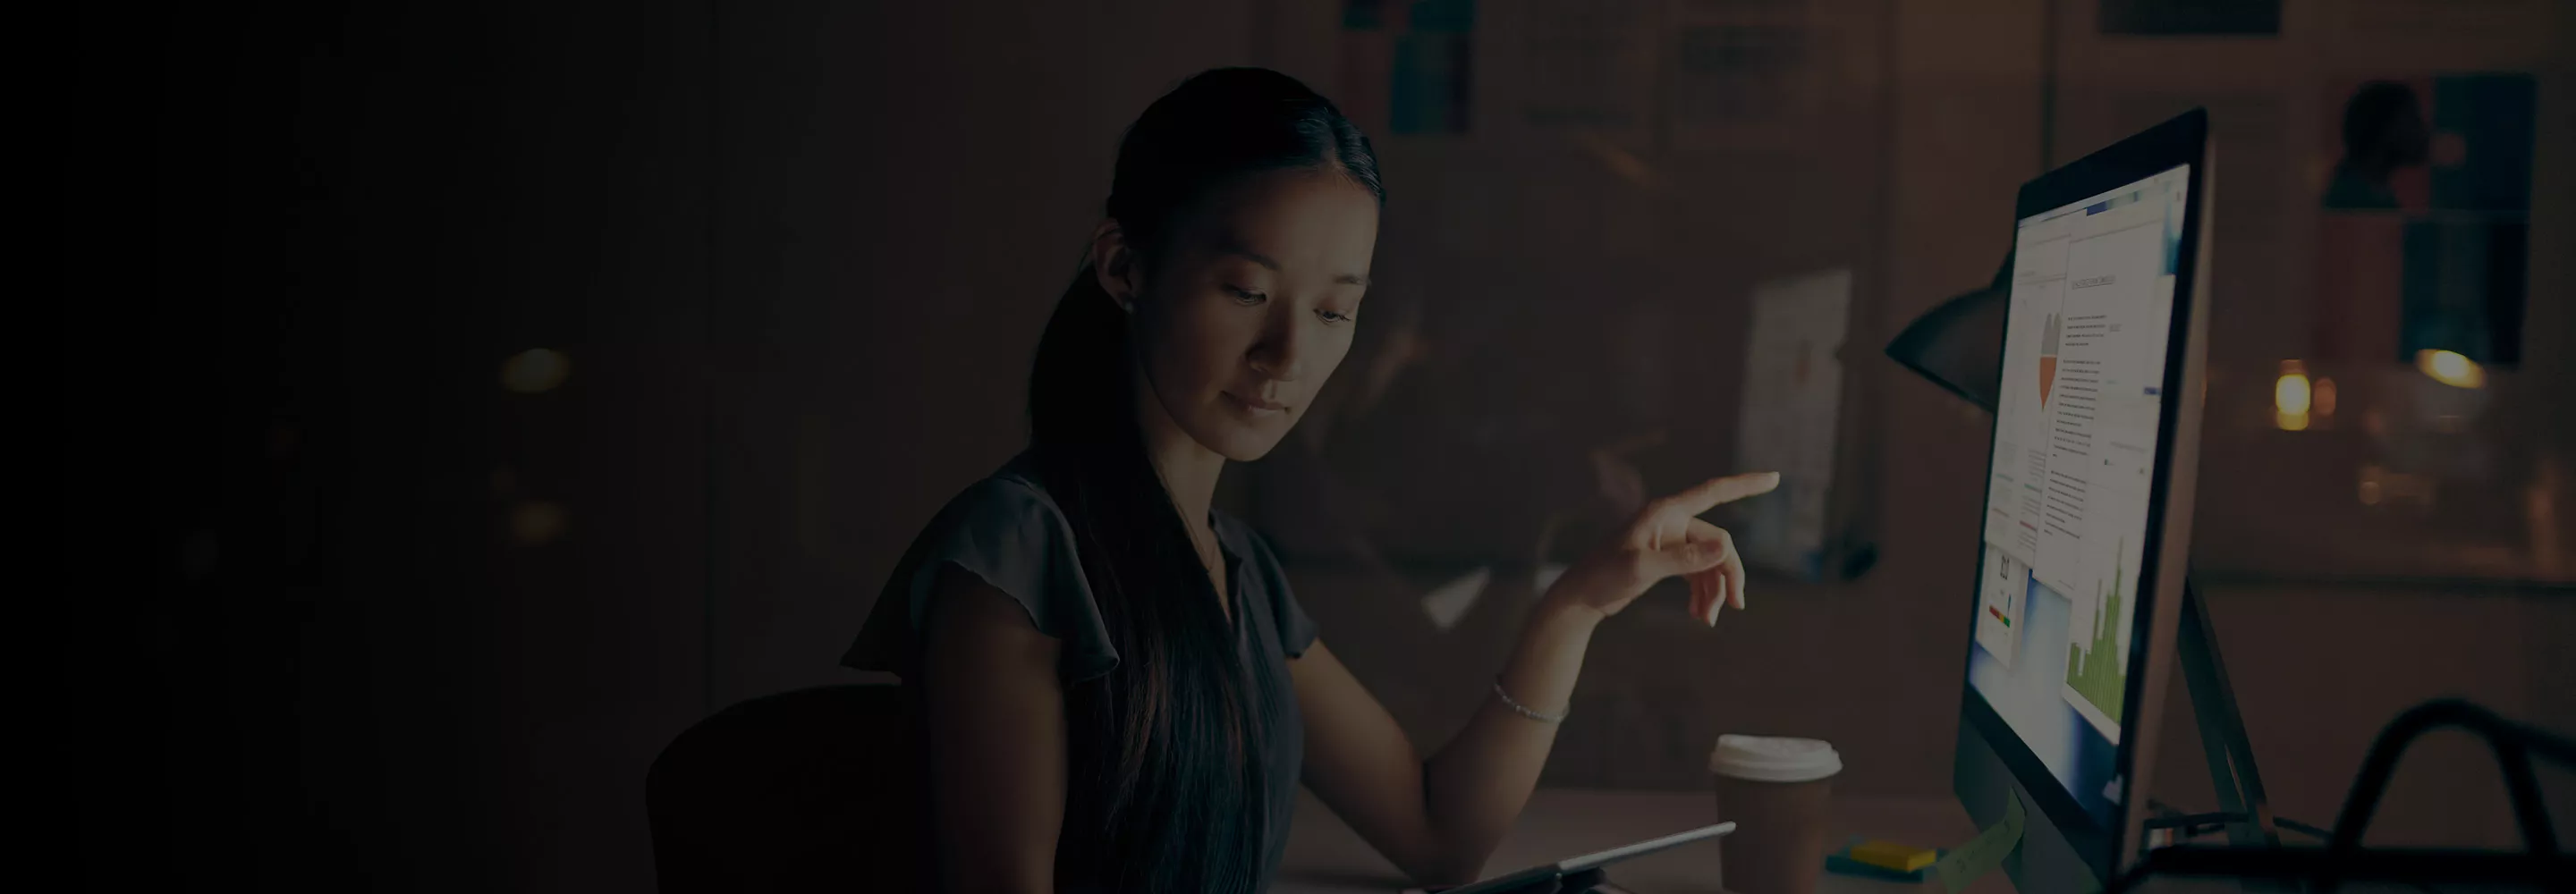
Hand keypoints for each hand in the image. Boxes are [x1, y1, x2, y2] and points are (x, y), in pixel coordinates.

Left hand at [1543, 472, 1779, 625]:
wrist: (1581, 598)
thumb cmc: (1604, 577)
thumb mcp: (1642, 568)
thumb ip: (1682, 560)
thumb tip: (1723, 550)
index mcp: (1665, 512)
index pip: (1714, 492)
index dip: (1746, 485)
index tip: (1776, 478)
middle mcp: (1671, 522)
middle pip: (1719, 543)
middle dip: (1728, 575)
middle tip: (1735, 606)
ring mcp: (1671, 542)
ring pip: (1711, 563)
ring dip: (1714, 590)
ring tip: (1707, 620)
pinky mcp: (1669, 560)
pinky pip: (1699, 574)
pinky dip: (1703, 594)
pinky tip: (1699, 615)